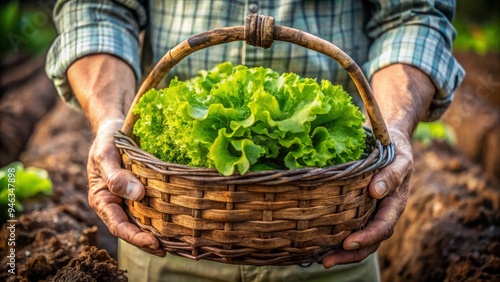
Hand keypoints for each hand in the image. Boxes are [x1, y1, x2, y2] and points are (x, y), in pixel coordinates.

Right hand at [87, 119, 165, 256]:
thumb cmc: (106, 140)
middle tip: (170, 249)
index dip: (135, 237)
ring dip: (159, 232)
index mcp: (103, 199)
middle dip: (150, 241)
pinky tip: (179, 220)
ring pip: (144, 220)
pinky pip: (153, 206)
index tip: (154, 243)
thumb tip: (137, 194)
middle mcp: (117, 203)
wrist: (114, 128)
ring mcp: (130, 198)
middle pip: (133, 228)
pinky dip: (164, 215)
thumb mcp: (105, 155)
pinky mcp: (143, 190)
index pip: (118, 226)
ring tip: (178, 242)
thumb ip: (116, 176)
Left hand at [322, 128, 411, 267]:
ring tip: (321, 260)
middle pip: (369, 242)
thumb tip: (376, 191)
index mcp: (394, 204)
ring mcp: (370, 211)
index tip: (348, 243)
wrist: (390, 139)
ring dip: (341, 251)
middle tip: (326, 262)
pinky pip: (349, 225)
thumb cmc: (396, 148)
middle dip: (349, 254)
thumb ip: (391, 174)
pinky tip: (319, 240)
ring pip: (359, 238)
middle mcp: (382, 212)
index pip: (382, 227)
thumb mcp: (399, 158)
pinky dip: (336, 235)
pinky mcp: (358, 206)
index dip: (366, 237)